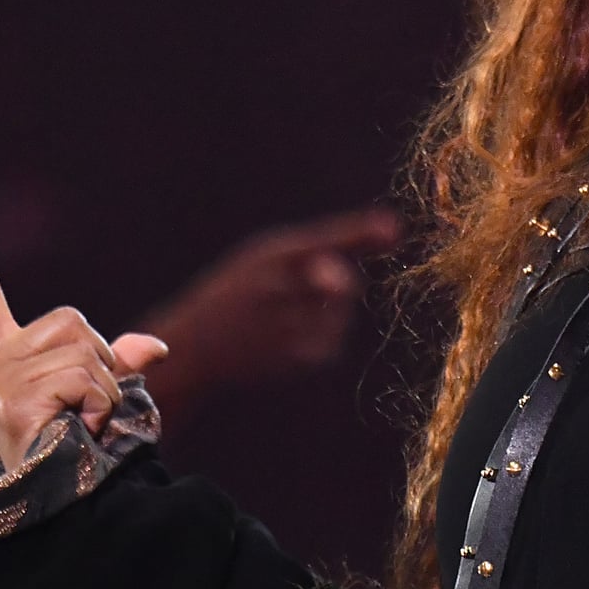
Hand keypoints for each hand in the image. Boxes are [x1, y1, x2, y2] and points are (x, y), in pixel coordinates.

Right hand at [0, 197, 169, 472]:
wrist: (65, 501)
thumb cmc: (79, 448)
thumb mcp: (98, 395)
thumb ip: (118, 363)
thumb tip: (155, 347)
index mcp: (4, 353)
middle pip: (74, 322)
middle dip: (101, 363)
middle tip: (85, 410)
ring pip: (87, 352)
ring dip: (105, 390)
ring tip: (82, 425)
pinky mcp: (13, 402)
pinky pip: (86, 379)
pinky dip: (102, 405)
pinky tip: (79, 431)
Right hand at [141, 208, 400, 388]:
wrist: (194, 347)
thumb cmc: (239, 291)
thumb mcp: (267, 255)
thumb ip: (326, 244)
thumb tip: (395, 231)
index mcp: (269, 255)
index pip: (322, 242)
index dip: (359, 235)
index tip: (394, 229)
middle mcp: (277, 290)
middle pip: (344, 283)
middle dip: (341, 283)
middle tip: (313, 286)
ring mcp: (285, 327)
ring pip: (342, 313)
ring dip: (331, 311)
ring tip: (287, 314)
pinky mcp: (294, 358)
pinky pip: (334, 341)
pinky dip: (322, 337)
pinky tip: (287, 337)